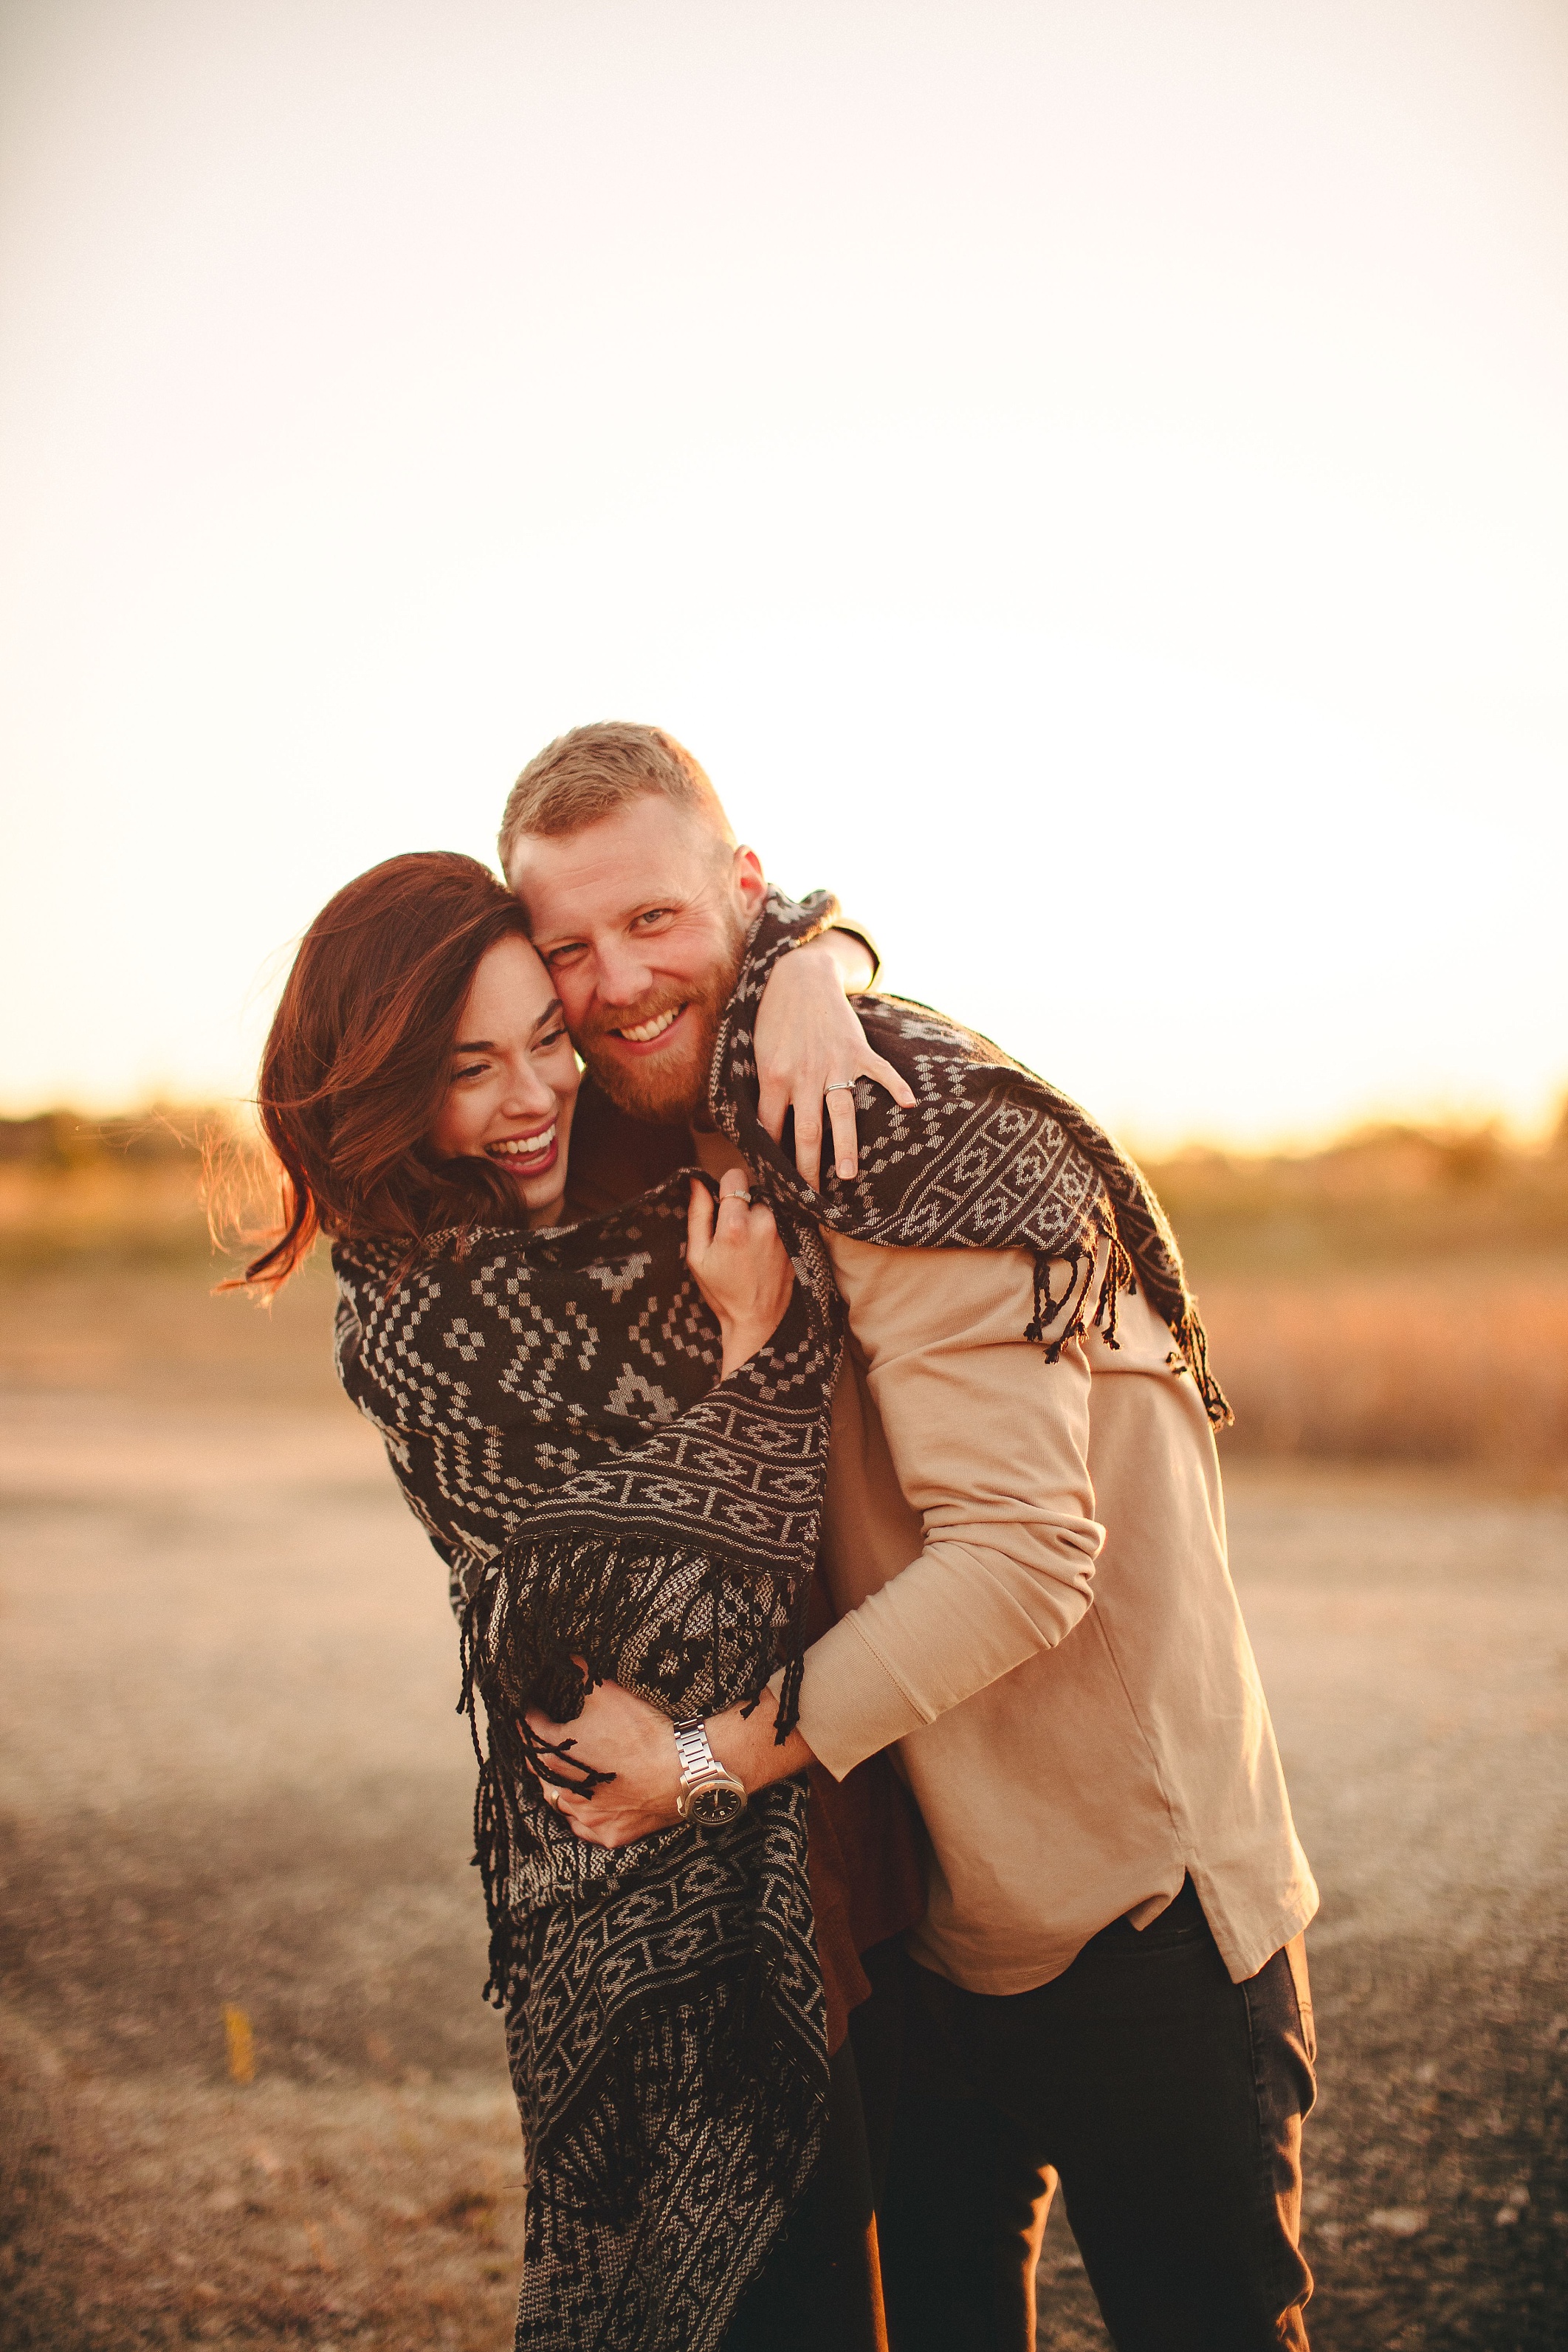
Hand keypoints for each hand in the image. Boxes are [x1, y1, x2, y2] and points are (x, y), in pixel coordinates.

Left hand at [526, 1676, 684, 1845]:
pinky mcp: (608, 1833)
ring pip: (559, 1803)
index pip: (530, 1732)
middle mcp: (564, 1789)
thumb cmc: (642, 1731)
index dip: (530, 1717)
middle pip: (539, 1770)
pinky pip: (584, 1828)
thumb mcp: (607, 1692)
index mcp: (556, 1753)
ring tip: (561, 1774)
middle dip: (538, 1753)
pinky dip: (582, 1817)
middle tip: (541, 1740)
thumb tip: (566, 1655)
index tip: (531, 1709)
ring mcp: (586, 1815)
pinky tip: (585, 1807)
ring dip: (557, 1787)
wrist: (682, 1769)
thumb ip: (581, 1672)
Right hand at [686, 1166, 793, 1376]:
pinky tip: (765, 1249)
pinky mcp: (799, 1240)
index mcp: (736, 1224)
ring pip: (770, 1204)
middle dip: (744, 1204)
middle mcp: (765, 1222)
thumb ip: (698, 1214)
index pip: (735, 1175)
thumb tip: (697, 1181)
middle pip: (754, 1190)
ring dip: (760, 1215)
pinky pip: (784, 1218)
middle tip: (736, 1232)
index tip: (722, 1204)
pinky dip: (774, 1226)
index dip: (726, 1187)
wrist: (757, 1321)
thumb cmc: (722, 1291)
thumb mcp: (697, 1256)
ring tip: (751, 1243)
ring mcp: (785, 1230)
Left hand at [753, 938, 916, 1188]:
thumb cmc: (773, 1019)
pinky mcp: (857, 1050)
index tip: (774, 1185)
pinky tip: (909, 1105)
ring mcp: (834, 1064)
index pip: (770, 1129)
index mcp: (774, 1077)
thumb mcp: (757, 1053)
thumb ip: (761, 1090)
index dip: (771, 1158)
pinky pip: (880, 1072)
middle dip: (806, 1169)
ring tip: (848, 1176)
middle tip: (809, 1199)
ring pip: (840, 1114)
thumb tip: (753, 1128)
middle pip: (804, 1132)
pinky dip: (896, 1087)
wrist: (799, 976)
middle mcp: (804, 1075)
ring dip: (844, 1147)